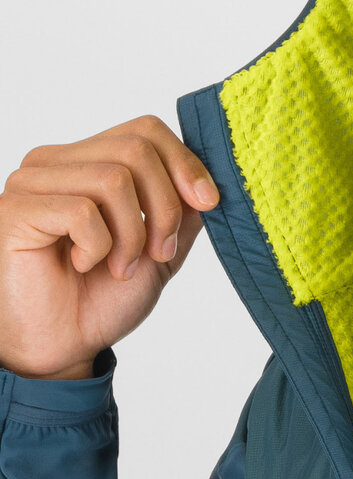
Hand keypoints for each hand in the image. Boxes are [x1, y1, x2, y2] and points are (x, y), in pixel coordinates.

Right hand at [0, 114, 217, 379]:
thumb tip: (208, 177)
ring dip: (133, 234)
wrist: (63, 348)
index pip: (145, 130)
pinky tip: (83, 265)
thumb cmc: (102, 297)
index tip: (208, 203)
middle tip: (159, 252)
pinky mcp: (16, 210)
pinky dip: (98, 246)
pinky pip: (81, 210)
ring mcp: (31, 182)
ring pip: (115, 179)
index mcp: (88, 159)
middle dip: (164, 205)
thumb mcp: (162, 247)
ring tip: (120, 266)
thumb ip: (184, 208)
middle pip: (136, 149)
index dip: (184, 163)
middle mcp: (56, 161)